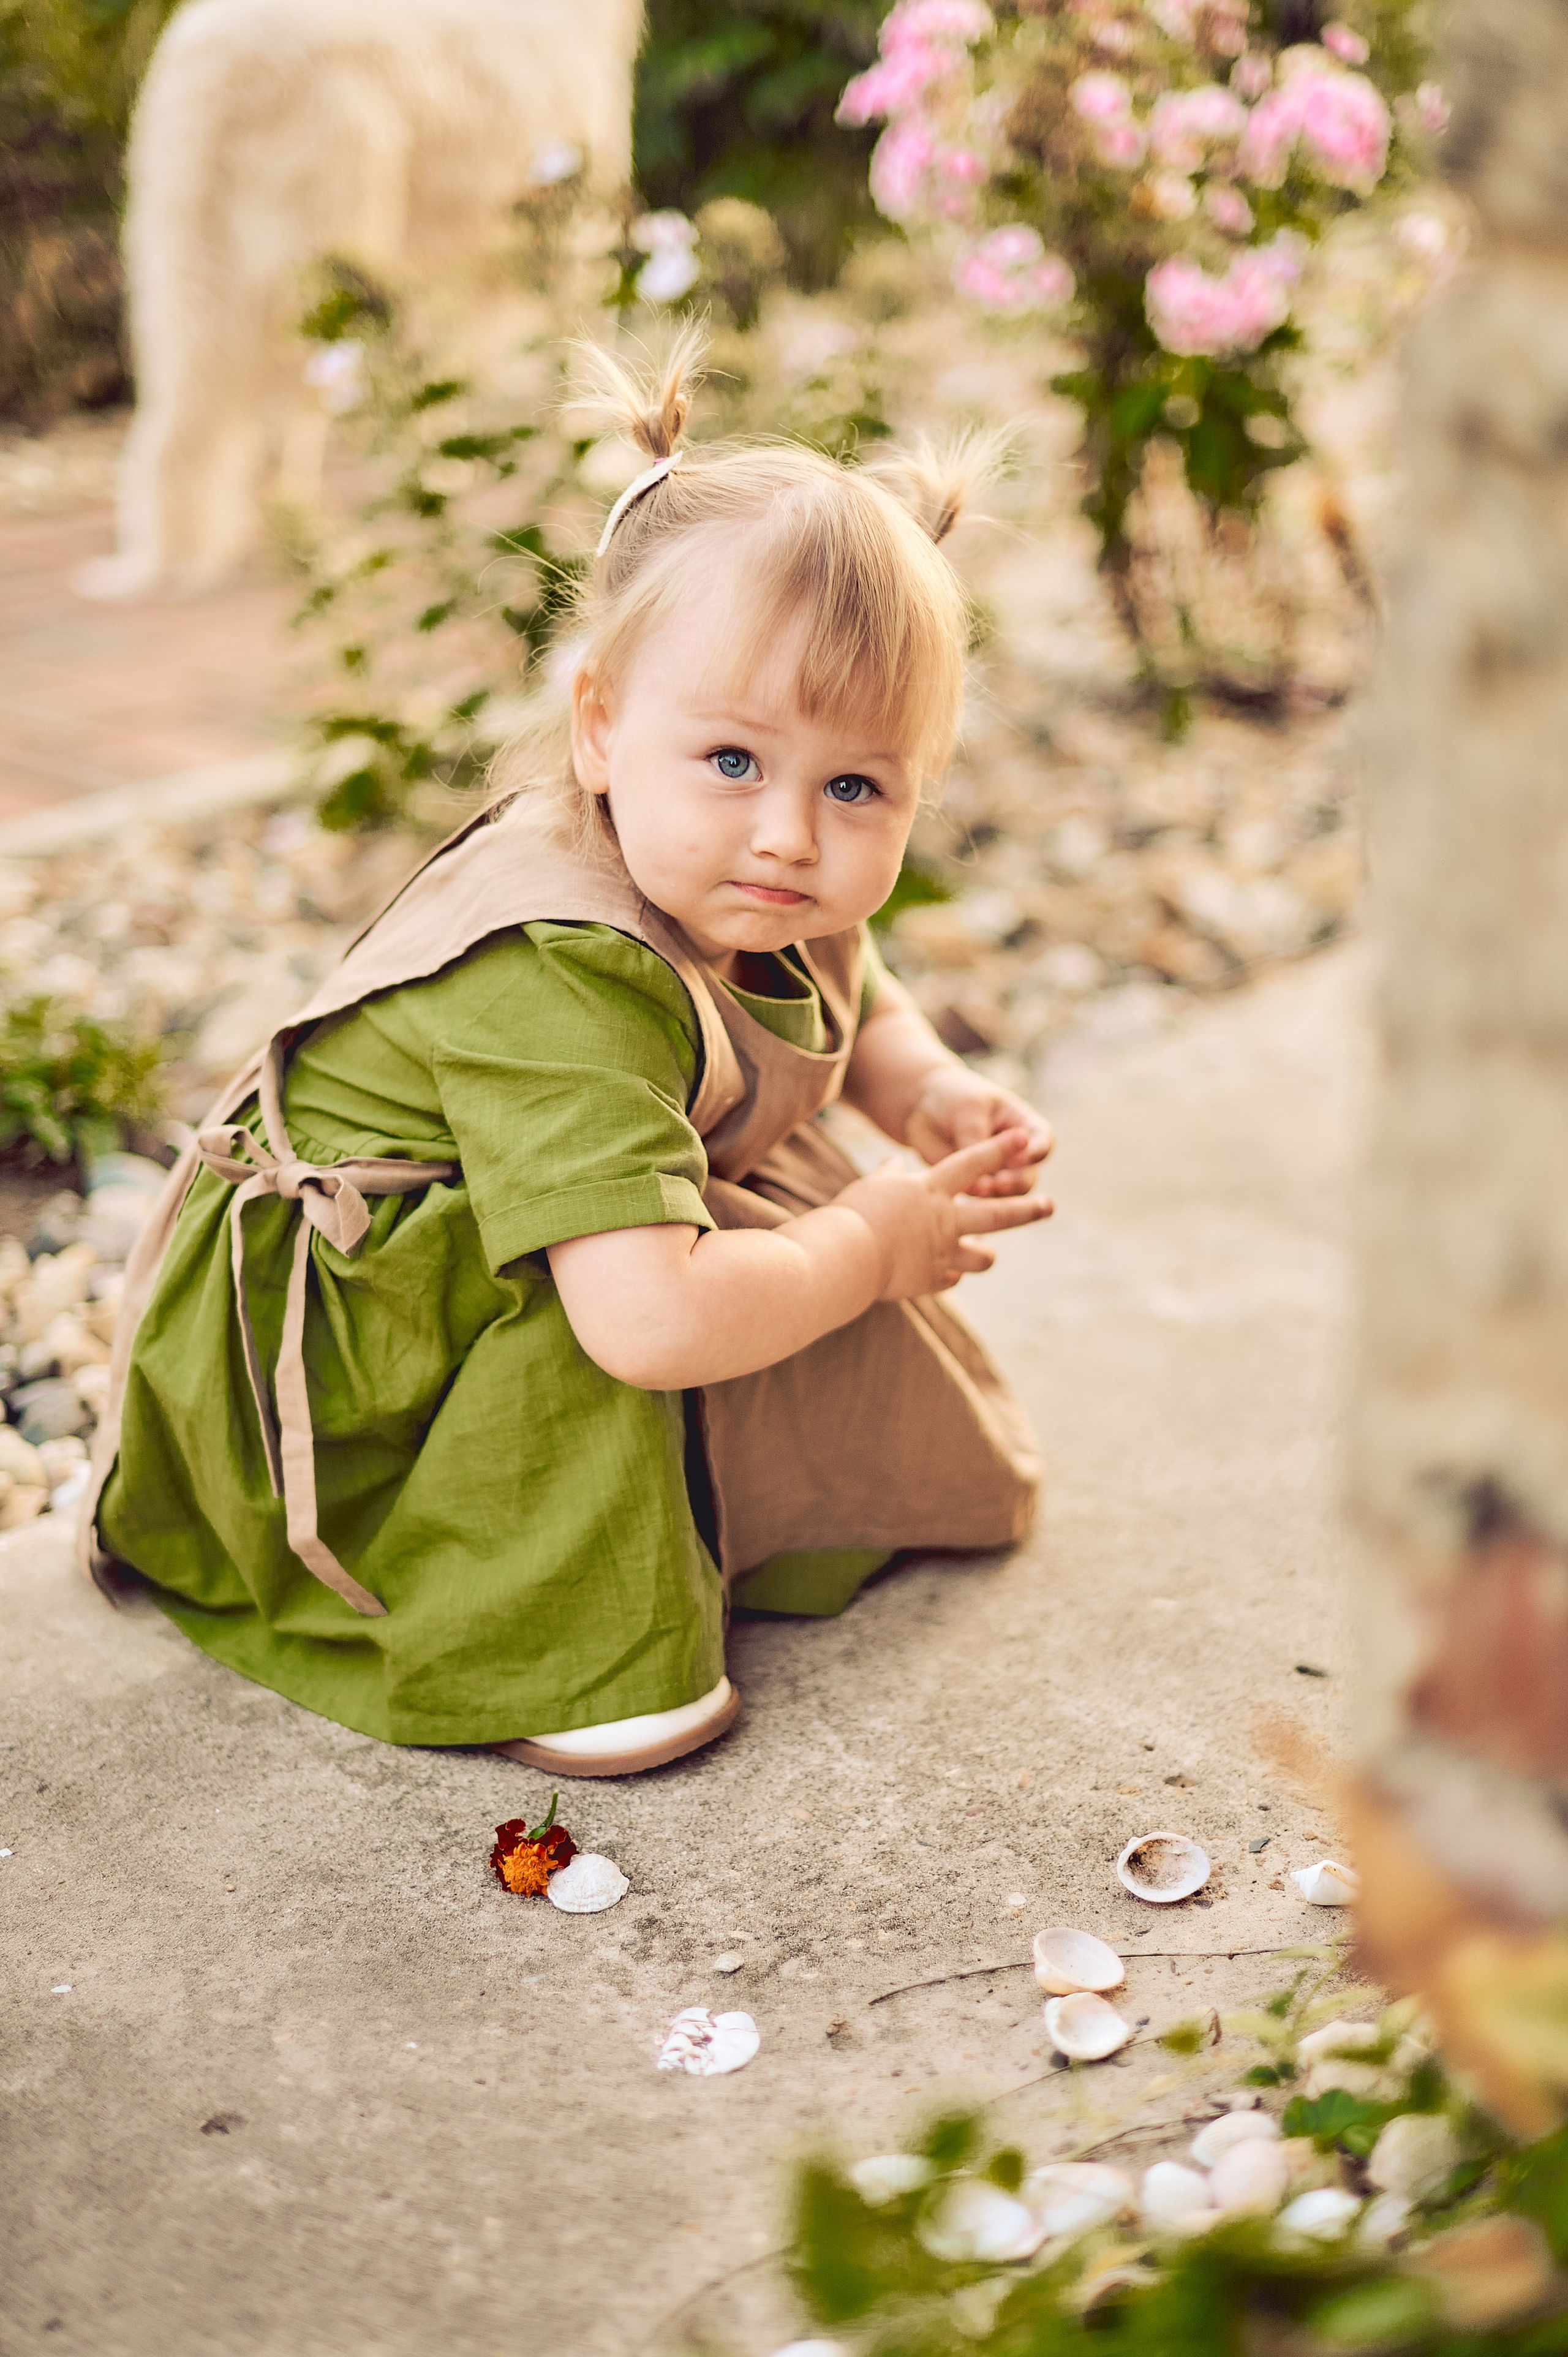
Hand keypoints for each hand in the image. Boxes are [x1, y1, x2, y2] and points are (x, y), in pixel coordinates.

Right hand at [837, 1129, 1052, 1300]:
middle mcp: (945, 1221)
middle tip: (1049, 1206)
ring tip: (981, 1250)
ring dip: (984, 1253)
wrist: (846, 1257)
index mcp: (931, 1191)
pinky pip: (952, 1278)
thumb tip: (893, 1162)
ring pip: (983, 1256)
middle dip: (1027, 1209)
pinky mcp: (932, 1279)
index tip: (1023, 1139)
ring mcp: (943, 1253)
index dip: (999, 1149)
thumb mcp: (871, 1185)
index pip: (972, 1163)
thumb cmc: (853, 1215)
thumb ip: (889, 1174)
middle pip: (998, 1214)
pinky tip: (940, 1271)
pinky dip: (949, 1273)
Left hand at [904, 1066, 1053, 1198]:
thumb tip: (982, 1177)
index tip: (1023, 1156)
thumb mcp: (968, 1110)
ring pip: (1008, 1195)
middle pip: (1029, 1176)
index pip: (1043, 1142)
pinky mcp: (975, 1186)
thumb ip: (978, 1139)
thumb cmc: (954, 1099)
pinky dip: (976, 1203)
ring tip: (979, 1190)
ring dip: (998, 1197)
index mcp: (1023, 1126)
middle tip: (1000, 1183)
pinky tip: (964, 1198)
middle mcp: (1015, 1154)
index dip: (1037, 1152)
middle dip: (1017, 1181)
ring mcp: (996, 1173)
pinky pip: (981, 1202)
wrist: (923, 1107)